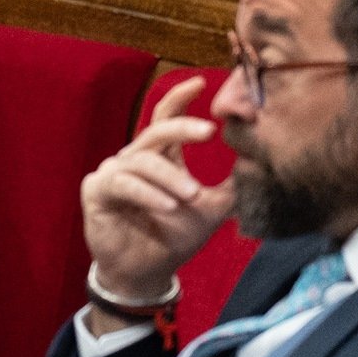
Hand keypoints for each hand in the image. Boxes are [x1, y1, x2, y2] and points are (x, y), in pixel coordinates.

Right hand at [81, 73, 231, 304]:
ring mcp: (113, 172)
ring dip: (170, 177)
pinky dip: (148, 193)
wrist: (147, 273)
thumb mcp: (210, 211)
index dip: (180, 98)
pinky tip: (168, 205)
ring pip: (143, 161)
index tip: (202, 83)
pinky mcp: (97, 191)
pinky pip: (123, 184)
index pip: (166, 117)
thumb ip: (230, 189)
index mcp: (159, 157)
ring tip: (191, 195)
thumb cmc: (174, 238)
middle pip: (156, 131)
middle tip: (209, 132)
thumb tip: (260, 169)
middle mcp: (134, 158)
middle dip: (182, 128)